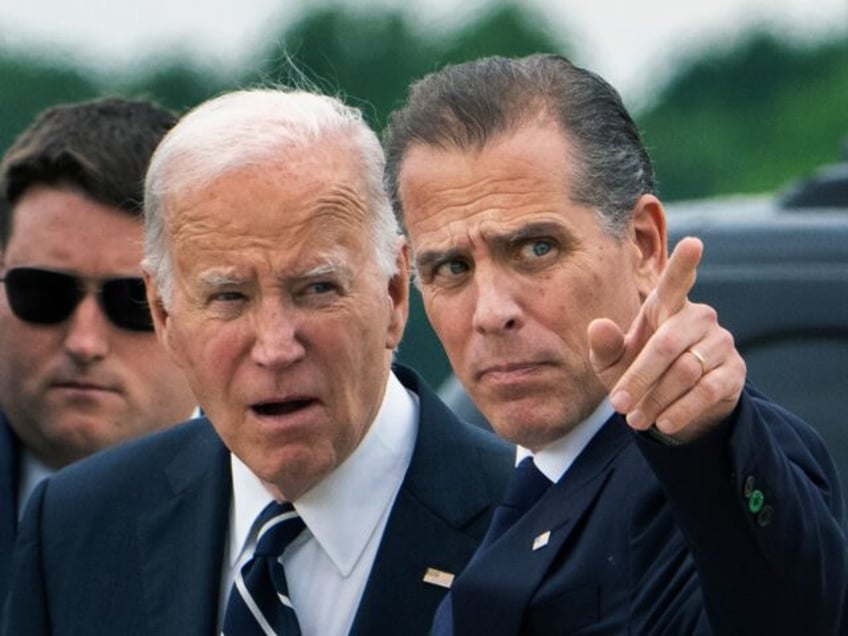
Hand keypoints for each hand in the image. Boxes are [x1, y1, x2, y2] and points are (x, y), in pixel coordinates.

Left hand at [588, 237, 745, 442]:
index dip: (684, 263)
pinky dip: (681, 410)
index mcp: (666, 306)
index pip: (676, 281)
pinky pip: (707, 390)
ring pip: (685, 371)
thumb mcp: (612, 363)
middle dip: (638, 379)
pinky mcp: (734, 370)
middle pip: (666, 345)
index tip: (694, 242)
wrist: (671, 406)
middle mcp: (698, 317)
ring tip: (635, 420)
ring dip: (656, 400)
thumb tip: (598, 326)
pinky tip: (664, 423)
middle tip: (617, 406)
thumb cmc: (637, 372)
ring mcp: (720, 342)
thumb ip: (604, 346)